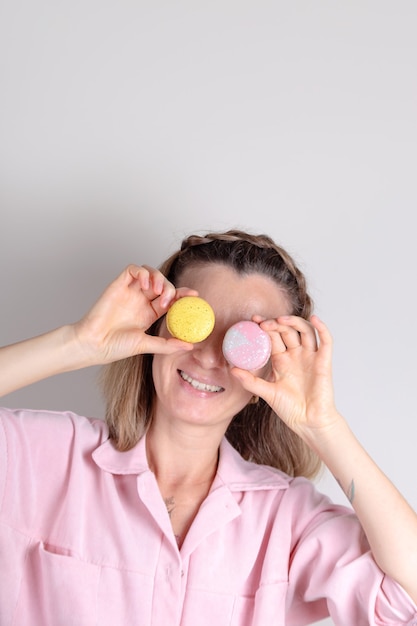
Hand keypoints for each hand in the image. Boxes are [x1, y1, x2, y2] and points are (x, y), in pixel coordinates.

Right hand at [72, 265, 195, 364]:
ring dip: (158, 277)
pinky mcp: (118, 285)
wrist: (94, 344)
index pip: (171, 298)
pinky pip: (133, 269)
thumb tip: (190, 345)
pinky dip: (143, 272)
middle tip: (168, 300)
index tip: (195, 295)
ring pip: (150, 272)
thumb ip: (168, 345)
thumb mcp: (147, 345)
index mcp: (150, 313)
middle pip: (163, 284)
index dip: (183, 294)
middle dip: (170, 288)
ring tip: (158, 291)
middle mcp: (141, 300)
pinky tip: (145, 284)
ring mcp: (130, 291)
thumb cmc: (116, 347)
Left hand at [231, 315, 338, 438]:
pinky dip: (322, 328)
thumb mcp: (266, 392)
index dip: (264, 327)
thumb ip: (250, 381)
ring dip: (294, 321)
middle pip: (287, 330)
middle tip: (263, 323)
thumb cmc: (290, 409)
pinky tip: (314, 319)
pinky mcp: (324, 362)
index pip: (273, 336)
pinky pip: (325, 341)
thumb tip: (232, 369)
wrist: (308, 422)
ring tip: (281, 319)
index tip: (253, 321)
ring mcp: (310, 357)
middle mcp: (296, 355)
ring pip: (305, 331)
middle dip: (275, 323)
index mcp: (281, 360)